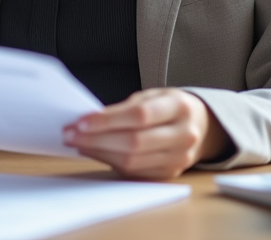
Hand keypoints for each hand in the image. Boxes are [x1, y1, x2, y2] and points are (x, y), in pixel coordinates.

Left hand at [62, 88, 228, 178]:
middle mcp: (183, 135)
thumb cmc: (170, 107)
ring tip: (77, 143)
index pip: (139, 116)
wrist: (201, 127)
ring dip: (99, 152)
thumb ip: (127, 107)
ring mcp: (178, 158)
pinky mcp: (169, 174)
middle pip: (134, 142)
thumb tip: (91, 120)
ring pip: (132, 161)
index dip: (108, 120)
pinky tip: (94, 152)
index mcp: (180, 108)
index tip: (81, 121)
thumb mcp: (154, 95)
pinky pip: (134, 172)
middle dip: (96, 139)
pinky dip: (110, 162)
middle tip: (70, 134)